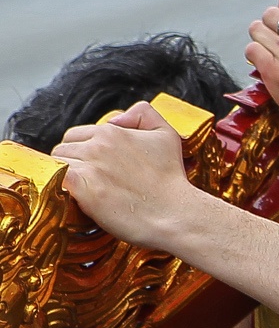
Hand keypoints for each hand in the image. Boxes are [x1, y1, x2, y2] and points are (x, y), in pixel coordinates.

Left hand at [52, 102, 204, 251]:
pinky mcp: (79, 186)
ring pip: (57, 163)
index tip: (99, 167)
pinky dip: (62, 187)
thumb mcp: (167, 136)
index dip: (86, 150)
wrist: (174, 213)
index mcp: (113, 132)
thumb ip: (145, 114)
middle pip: (64, 147)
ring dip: (67, 175)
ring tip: (88, 190)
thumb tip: (118, 117)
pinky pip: (55, 178)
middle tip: (92, 179)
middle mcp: (97, 144)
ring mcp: (87, 164)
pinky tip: (79, 196)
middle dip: (74, 161)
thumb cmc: (171, 180)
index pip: (79, 135)